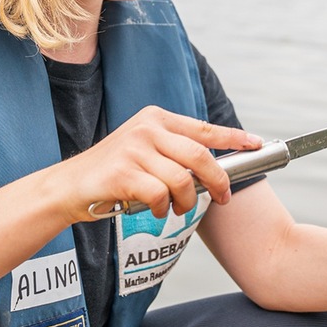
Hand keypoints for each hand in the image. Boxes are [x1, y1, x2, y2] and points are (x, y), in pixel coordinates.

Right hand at [54, 106, 262, 219]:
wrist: (69, 186)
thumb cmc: (114, 173)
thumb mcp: (144, 150)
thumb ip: (174, 152)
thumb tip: (215, 169)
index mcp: (156, 118)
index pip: (204, 129)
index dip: (234, 137)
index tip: (256, 143)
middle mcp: (147, 128)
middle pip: (199, 156)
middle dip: (218, 181)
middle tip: (222, 198)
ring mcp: (134, 149)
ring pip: (182, 180)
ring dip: (185, 201)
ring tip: (174, 208)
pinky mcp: (122, 173)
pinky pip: (160, 195)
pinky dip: (161, 208)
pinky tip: (153, 209)